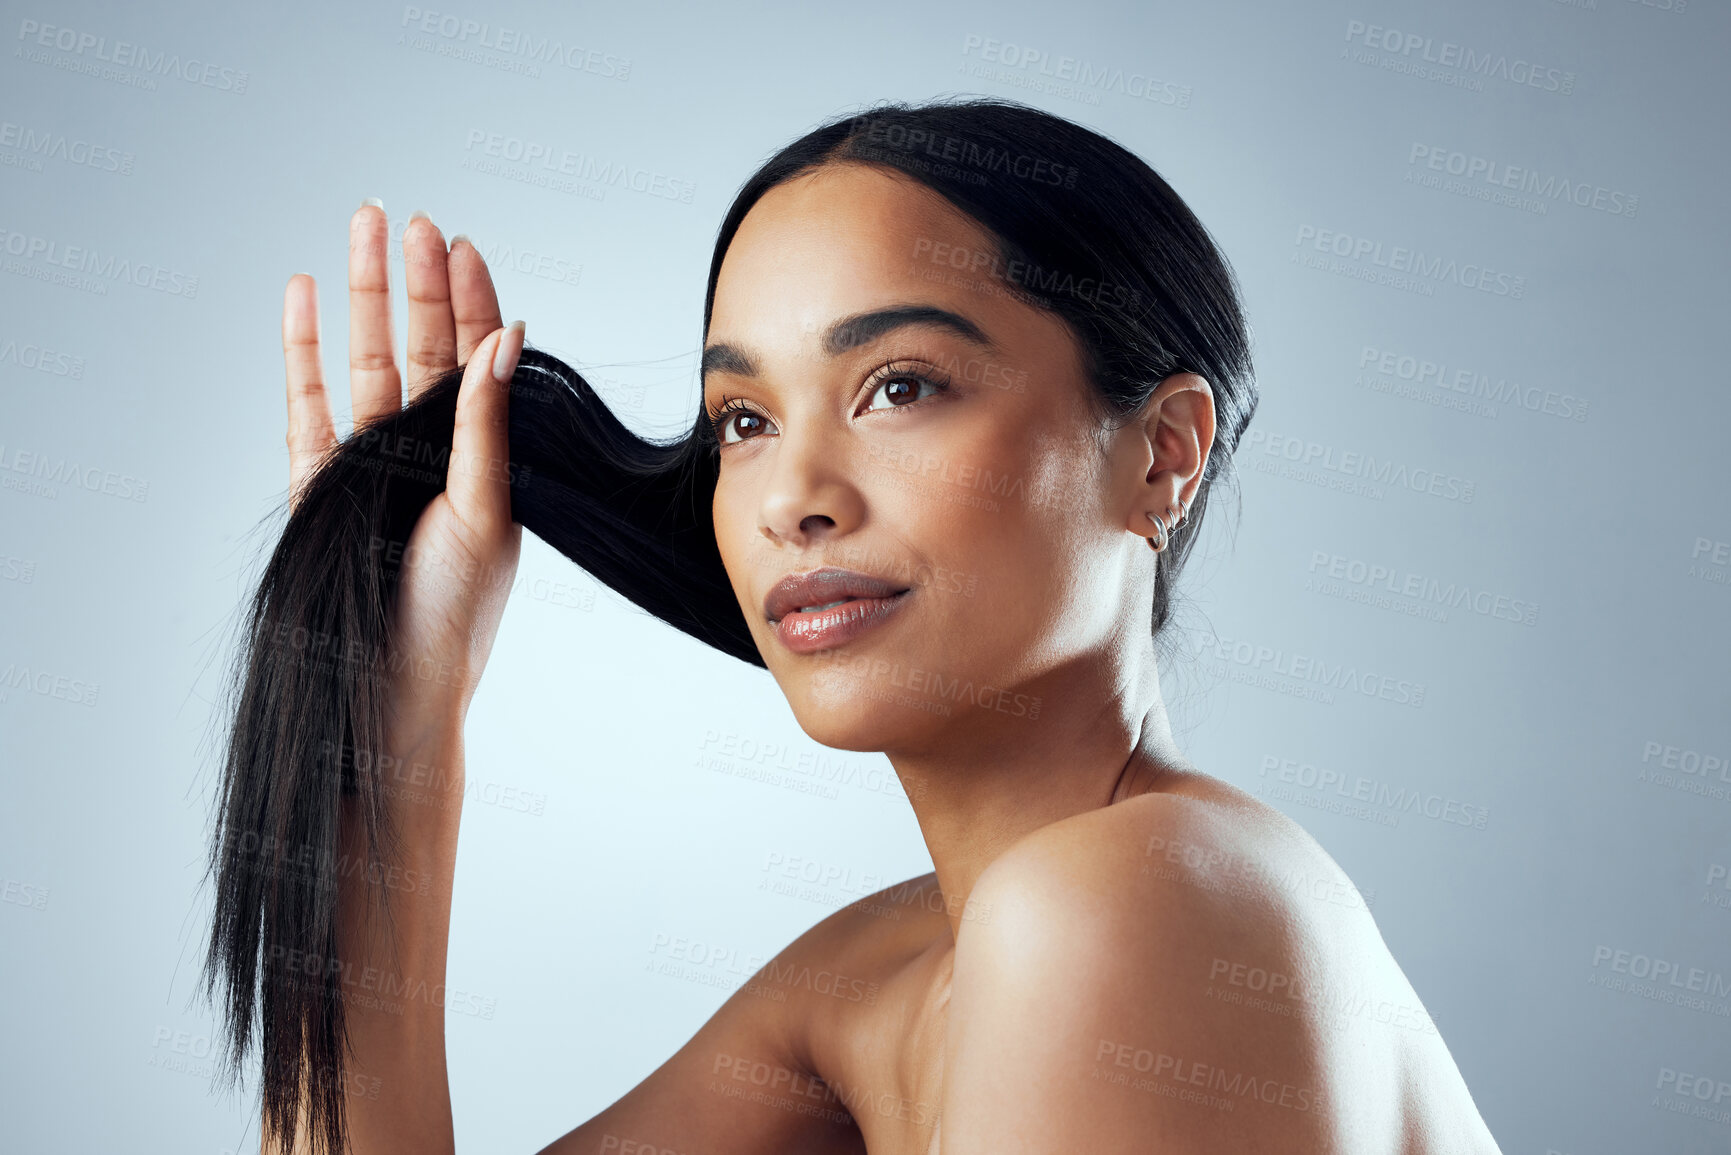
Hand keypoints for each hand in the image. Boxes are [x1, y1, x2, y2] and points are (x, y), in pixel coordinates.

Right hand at [281, 202, 526, 738]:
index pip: (477, 359)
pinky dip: (300, 348)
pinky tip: (300, 294)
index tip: (461, 242)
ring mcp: (371, 460)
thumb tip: (506, 336)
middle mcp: (429, 450)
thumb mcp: (486, 511)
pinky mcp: (318, 481)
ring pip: (365, 358)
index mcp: (481, 456)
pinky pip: (308, 401)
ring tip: (359, 228)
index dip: (470, 299)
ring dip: (361, 294)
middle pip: (421, 344)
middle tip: (407, 215)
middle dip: (415, 279)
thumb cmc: (453, 612)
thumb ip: (487, 424)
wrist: (389, 683)